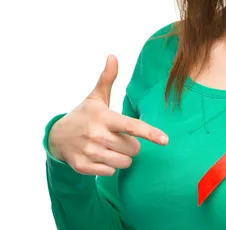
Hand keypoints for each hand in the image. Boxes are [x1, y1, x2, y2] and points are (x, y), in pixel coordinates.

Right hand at [48, 55, 168, 175]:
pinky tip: (100, 157)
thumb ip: (107, 78)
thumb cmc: (84, 115)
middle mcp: (97, 135)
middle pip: (133, 149)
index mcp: (104, 117)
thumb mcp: (96, 97)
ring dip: (122, 158)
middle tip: (118, 138)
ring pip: (124, 163)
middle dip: (131, 145)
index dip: (150, 133)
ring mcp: (89, 152)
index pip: (131, 126)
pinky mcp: (82, 167)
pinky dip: (109, 167)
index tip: (165, 140)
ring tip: (110, 148)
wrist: (57, 136)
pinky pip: (110, 172)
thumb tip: (112, 56)